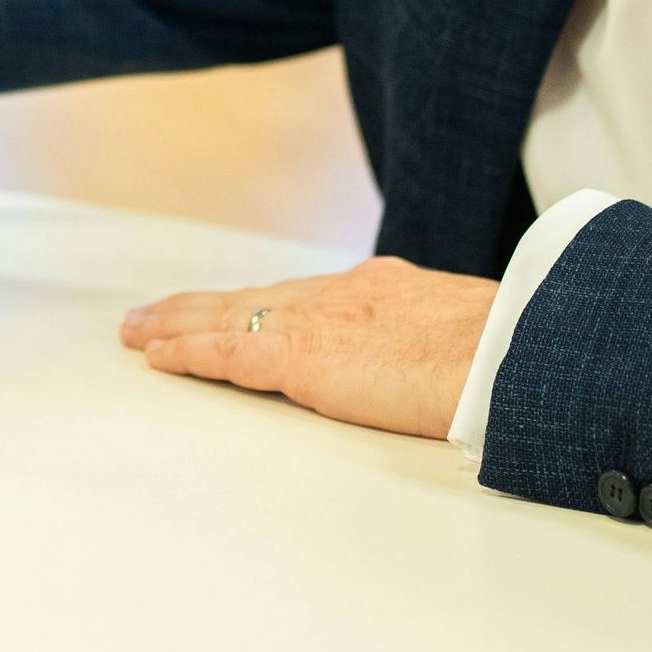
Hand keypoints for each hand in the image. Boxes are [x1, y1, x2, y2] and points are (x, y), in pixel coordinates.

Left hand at [120, 255, 501, 439]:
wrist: (514, 353)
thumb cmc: (511, 354)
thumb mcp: (471, 333)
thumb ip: (440, 341)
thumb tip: (451, 361)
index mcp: (383, 289)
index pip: (303, 296)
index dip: (260, 303)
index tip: (232, 306)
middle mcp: (340, 295)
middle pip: (252, 298)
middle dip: (201, 306)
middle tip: (155, 314)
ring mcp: (317, 322)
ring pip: (227, 317)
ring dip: (177, 325)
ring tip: (137, 332)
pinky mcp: (302, 358)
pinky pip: (227, 353)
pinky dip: (188, 353)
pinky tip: (158, 356)